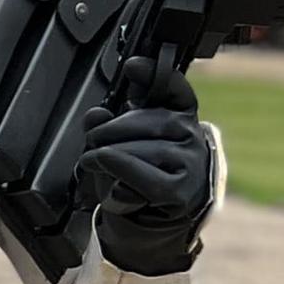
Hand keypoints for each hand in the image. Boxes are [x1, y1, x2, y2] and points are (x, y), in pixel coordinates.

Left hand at [77, 53, 217, 274]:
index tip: (132, 66)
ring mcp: (189, 163)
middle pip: (151, 120)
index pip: (174, 90)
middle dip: (112, 129)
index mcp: (181, 116)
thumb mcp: (120, 143)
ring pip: (145, 148)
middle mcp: (191, 136)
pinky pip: (143, 175)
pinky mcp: (179, 190)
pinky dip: (118, 170)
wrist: (151, 217)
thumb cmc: (136, 173)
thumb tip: (95, 115)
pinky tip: (104, 169)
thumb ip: (107, 124)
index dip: (155, 75)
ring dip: (109, 154)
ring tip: (92, 160)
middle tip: (91, 141)